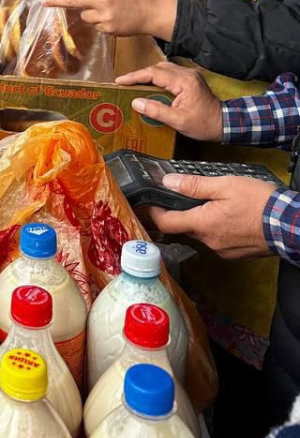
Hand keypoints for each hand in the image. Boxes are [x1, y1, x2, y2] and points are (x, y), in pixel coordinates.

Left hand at [45, 0, 177, 40]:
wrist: (152, 12)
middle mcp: (102, 0)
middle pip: (74, 1)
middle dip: (58, 2)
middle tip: (45, 3)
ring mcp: (104, 16)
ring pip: (85, 16)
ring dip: (90, 15)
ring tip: (108, 11)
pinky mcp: (108, 29)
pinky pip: (96, 26)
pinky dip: (100, 23)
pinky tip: (113, 19)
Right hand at [115, 61, 223, 140]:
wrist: (225, 124)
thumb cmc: (203, 124)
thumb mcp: (178, 121)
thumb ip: (156, 110)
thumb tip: (136, 102)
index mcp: (184, 81)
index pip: (154, 73)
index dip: (135, 76)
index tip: (120, 81)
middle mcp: (187, 74)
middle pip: (157, 68)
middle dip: (139, 75)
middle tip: (124, 83)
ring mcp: (190, 75)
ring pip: (163, 68)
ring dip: (148, 75)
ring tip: (134, 84)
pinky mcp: (191, 79)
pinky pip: (170, 73)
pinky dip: (157, 77)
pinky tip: (150, 85)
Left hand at [148, 173, 276, 259]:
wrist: (289, 224)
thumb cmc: (260, 203)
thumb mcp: (225, 185)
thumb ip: (194, 185)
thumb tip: (169, 182)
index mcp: (203, 224)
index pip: (167, 223)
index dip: (155, 212)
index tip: (152, 202)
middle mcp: (209, 241)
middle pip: (185, 227)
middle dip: (182, 212)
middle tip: (187, 195)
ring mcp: (222, 250)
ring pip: (202, 233)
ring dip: (202, 220)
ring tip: (214, 204)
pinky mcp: (235, 254)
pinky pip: (217, 240)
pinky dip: (217, 229)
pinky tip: (229, 217)